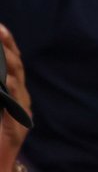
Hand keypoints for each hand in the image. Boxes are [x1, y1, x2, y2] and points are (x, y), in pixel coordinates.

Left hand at [0, 24, 30, 159]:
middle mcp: (18, 99)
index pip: (9, 63)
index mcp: (9, 93)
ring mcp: (21, 112)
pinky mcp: (19, 128)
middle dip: (8, 47)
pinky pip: (16, 105)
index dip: (5, 44)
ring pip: (17, 82)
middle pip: (16, 67)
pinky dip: (13, 91)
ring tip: (2, 48)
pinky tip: (8, 81)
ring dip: (10, 64)